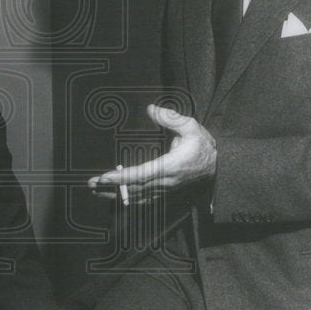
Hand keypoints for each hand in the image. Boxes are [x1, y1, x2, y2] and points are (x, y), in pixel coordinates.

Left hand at [89, 104, 216, 204]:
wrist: (219, 168)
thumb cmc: (204, 146)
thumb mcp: (191, 127)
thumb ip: (170, 118)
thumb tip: (150, 109)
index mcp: (171, 166)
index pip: (141, 174)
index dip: (121, 177)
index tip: (105, 177)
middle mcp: (166, 182)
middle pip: (134, 188)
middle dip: (111, 187)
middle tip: (91, 184)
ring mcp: (166, 191)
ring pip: (137, 197)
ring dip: (116, 195)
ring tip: (97, 191)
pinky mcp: (166, 194)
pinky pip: (144, 201)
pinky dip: (128, 200)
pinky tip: (116, 198)